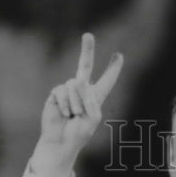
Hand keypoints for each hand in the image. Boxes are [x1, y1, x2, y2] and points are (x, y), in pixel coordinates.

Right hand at [31, 32, 123, 175]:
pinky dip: (64, 104)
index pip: (106, 80)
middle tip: (88, 35)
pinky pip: (62, 91)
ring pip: (74, 85)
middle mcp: (82, 91)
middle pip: (84, 66)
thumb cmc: (79, 133)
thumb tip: (78, 81)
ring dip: (75, 102)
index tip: (119, 56)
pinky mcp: (56, 94)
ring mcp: (68, 91)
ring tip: (73, 115)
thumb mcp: (92, 118)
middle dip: (87, 50)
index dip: (113, 69)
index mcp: (96, 97)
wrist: (61, 141)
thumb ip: (91, 100)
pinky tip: (64, 114)